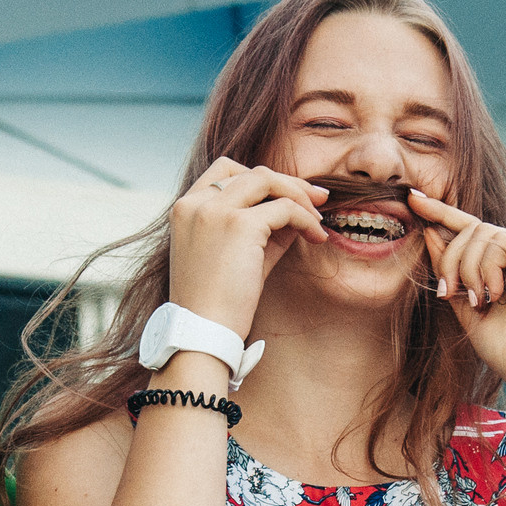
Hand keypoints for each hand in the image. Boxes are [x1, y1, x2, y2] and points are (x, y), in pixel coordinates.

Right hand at [166, 158, 327, 336]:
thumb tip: (298, 211)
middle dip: (289, 183)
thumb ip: (261, 229)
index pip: (225, 171)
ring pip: (268, 180)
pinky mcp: (238, 225)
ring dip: (299, 195)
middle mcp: (196, 203)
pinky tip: (317, 237)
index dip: (261, 179)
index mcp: (185, 208)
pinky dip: (306, 219)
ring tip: (318, 221)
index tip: (288, 194)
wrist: (203, 333)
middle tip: (319, 200)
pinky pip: (285, 209)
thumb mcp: (237, 256)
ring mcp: (215, 211)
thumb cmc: (218, 304)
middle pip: (251, 172)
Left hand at [408, 189, 505, 406]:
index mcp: (505, 266)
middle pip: (471, 230)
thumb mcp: (466, 307)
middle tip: (448, 291)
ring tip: (477, 300)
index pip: (471, 232)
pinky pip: (501, 241)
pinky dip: (487, 268)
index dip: (442, 214)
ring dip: (467, 268)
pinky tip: (495, 294)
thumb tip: (431, 232)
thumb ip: (450, 271)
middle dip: (450, 258)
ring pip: (482, 233)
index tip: (413, 200)